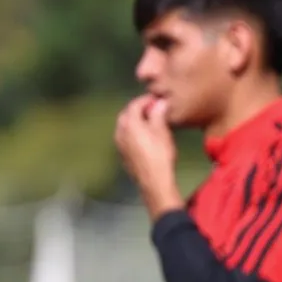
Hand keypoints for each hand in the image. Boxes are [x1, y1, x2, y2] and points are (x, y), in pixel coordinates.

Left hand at [115, 96, 182, 219]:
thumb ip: (158, 114)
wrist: (153, 181)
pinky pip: (126, 138)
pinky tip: (144, 138)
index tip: (156, 100)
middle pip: (126, 115)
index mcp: (129, 123)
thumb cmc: (160, 154)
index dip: (146, 100)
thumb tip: (160, 102)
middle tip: (152, 110)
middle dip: (138, 110)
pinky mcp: (122, 155)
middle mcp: (120, 131)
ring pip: (124, 127)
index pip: (134, 104)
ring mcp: (119, 144)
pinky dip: (133, 133)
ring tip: (149, 124)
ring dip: (135, 122)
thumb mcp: (162, 131)